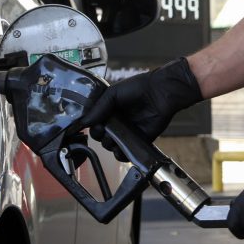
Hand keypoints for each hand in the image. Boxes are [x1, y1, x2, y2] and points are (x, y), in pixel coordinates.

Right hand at [79, 58, 201, 159]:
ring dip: (110, 146)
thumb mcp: (113, 93)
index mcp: (109, 110)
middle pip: (101, 137)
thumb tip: (84, 122)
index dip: (92, 126)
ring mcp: (127, 132)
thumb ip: (99, 107)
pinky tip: (121, 150)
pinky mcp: (139, 140)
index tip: (95, 125)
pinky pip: (126, 153)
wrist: (159, 92)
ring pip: (111, 146)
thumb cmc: (137, 88)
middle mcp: (117, 122)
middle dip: (100, 137)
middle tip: (105, 130)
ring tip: (114, 138)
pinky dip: (121, 155)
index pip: (94, 124)